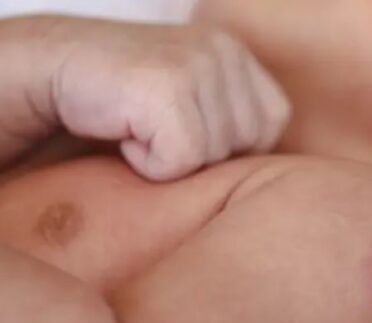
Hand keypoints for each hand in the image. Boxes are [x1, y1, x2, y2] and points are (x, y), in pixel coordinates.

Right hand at [0, 16, 290, 180]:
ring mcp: (198, 64)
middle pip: (246, 144)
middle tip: (155, 127)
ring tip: (139, 127)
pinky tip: (125, 132)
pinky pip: (181, 161)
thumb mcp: (195, 107)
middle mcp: (224, 50)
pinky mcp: (167, 86)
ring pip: (214, 156)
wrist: (51, 75)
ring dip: (172, 159)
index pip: (273, 123)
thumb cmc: (124, 107)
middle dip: (201, 154)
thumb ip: (235, 124)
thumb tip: (274, 177)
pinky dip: (148, 164)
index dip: (230, 143)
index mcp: (236, 53)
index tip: (185, 128)